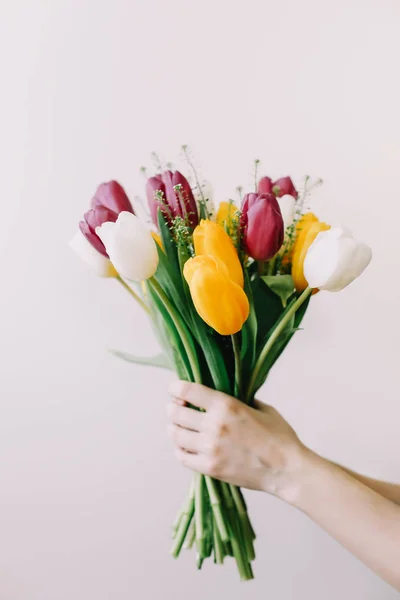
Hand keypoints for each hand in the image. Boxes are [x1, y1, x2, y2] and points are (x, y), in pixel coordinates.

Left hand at [167, 381, 307, 501]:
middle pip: (176, 413)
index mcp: (226, 406)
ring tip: (178, 427)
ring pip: (176, 435)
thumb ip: (240, 399)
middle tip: (176, 408)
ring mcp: (210, 449)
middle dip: (173, 408)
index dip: (176, 388)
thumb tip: (225, 393)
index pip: (188, 391)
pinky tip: (185, 446)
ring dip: (174, 429)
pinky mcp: (210, 468)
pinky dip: (180, 450)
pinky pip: (182, 457)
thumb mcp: (262, 407)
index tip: (174, 389)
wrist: (287, 470)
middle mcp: (214, 426)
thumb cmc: (279, 436)